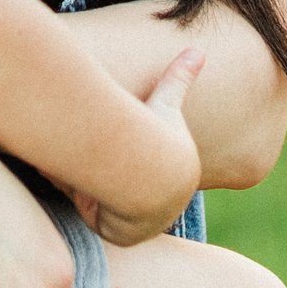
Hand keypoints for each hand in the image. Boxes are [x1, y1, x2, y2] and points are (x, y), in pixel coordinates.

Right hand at [70, 46, 205, 247]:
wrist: (148, 165)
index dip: (136, 163)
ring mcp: (146, 226)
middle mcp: (165, 208)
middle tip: (107, 164)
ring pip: (113, 209)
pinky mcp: (124, 237)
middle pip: (132, 196)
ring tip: (93, 171)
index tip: (126, 153)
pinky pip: (102, 224)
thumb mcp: (167, 98)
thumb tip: (198, 50)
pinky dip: (93, 208)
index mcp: (178, 181)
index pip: (153, 177)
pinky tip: (89, 190)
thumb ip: (179, 77)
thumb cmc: (156, 129)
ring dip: (103, 193)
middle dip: (118, 182)